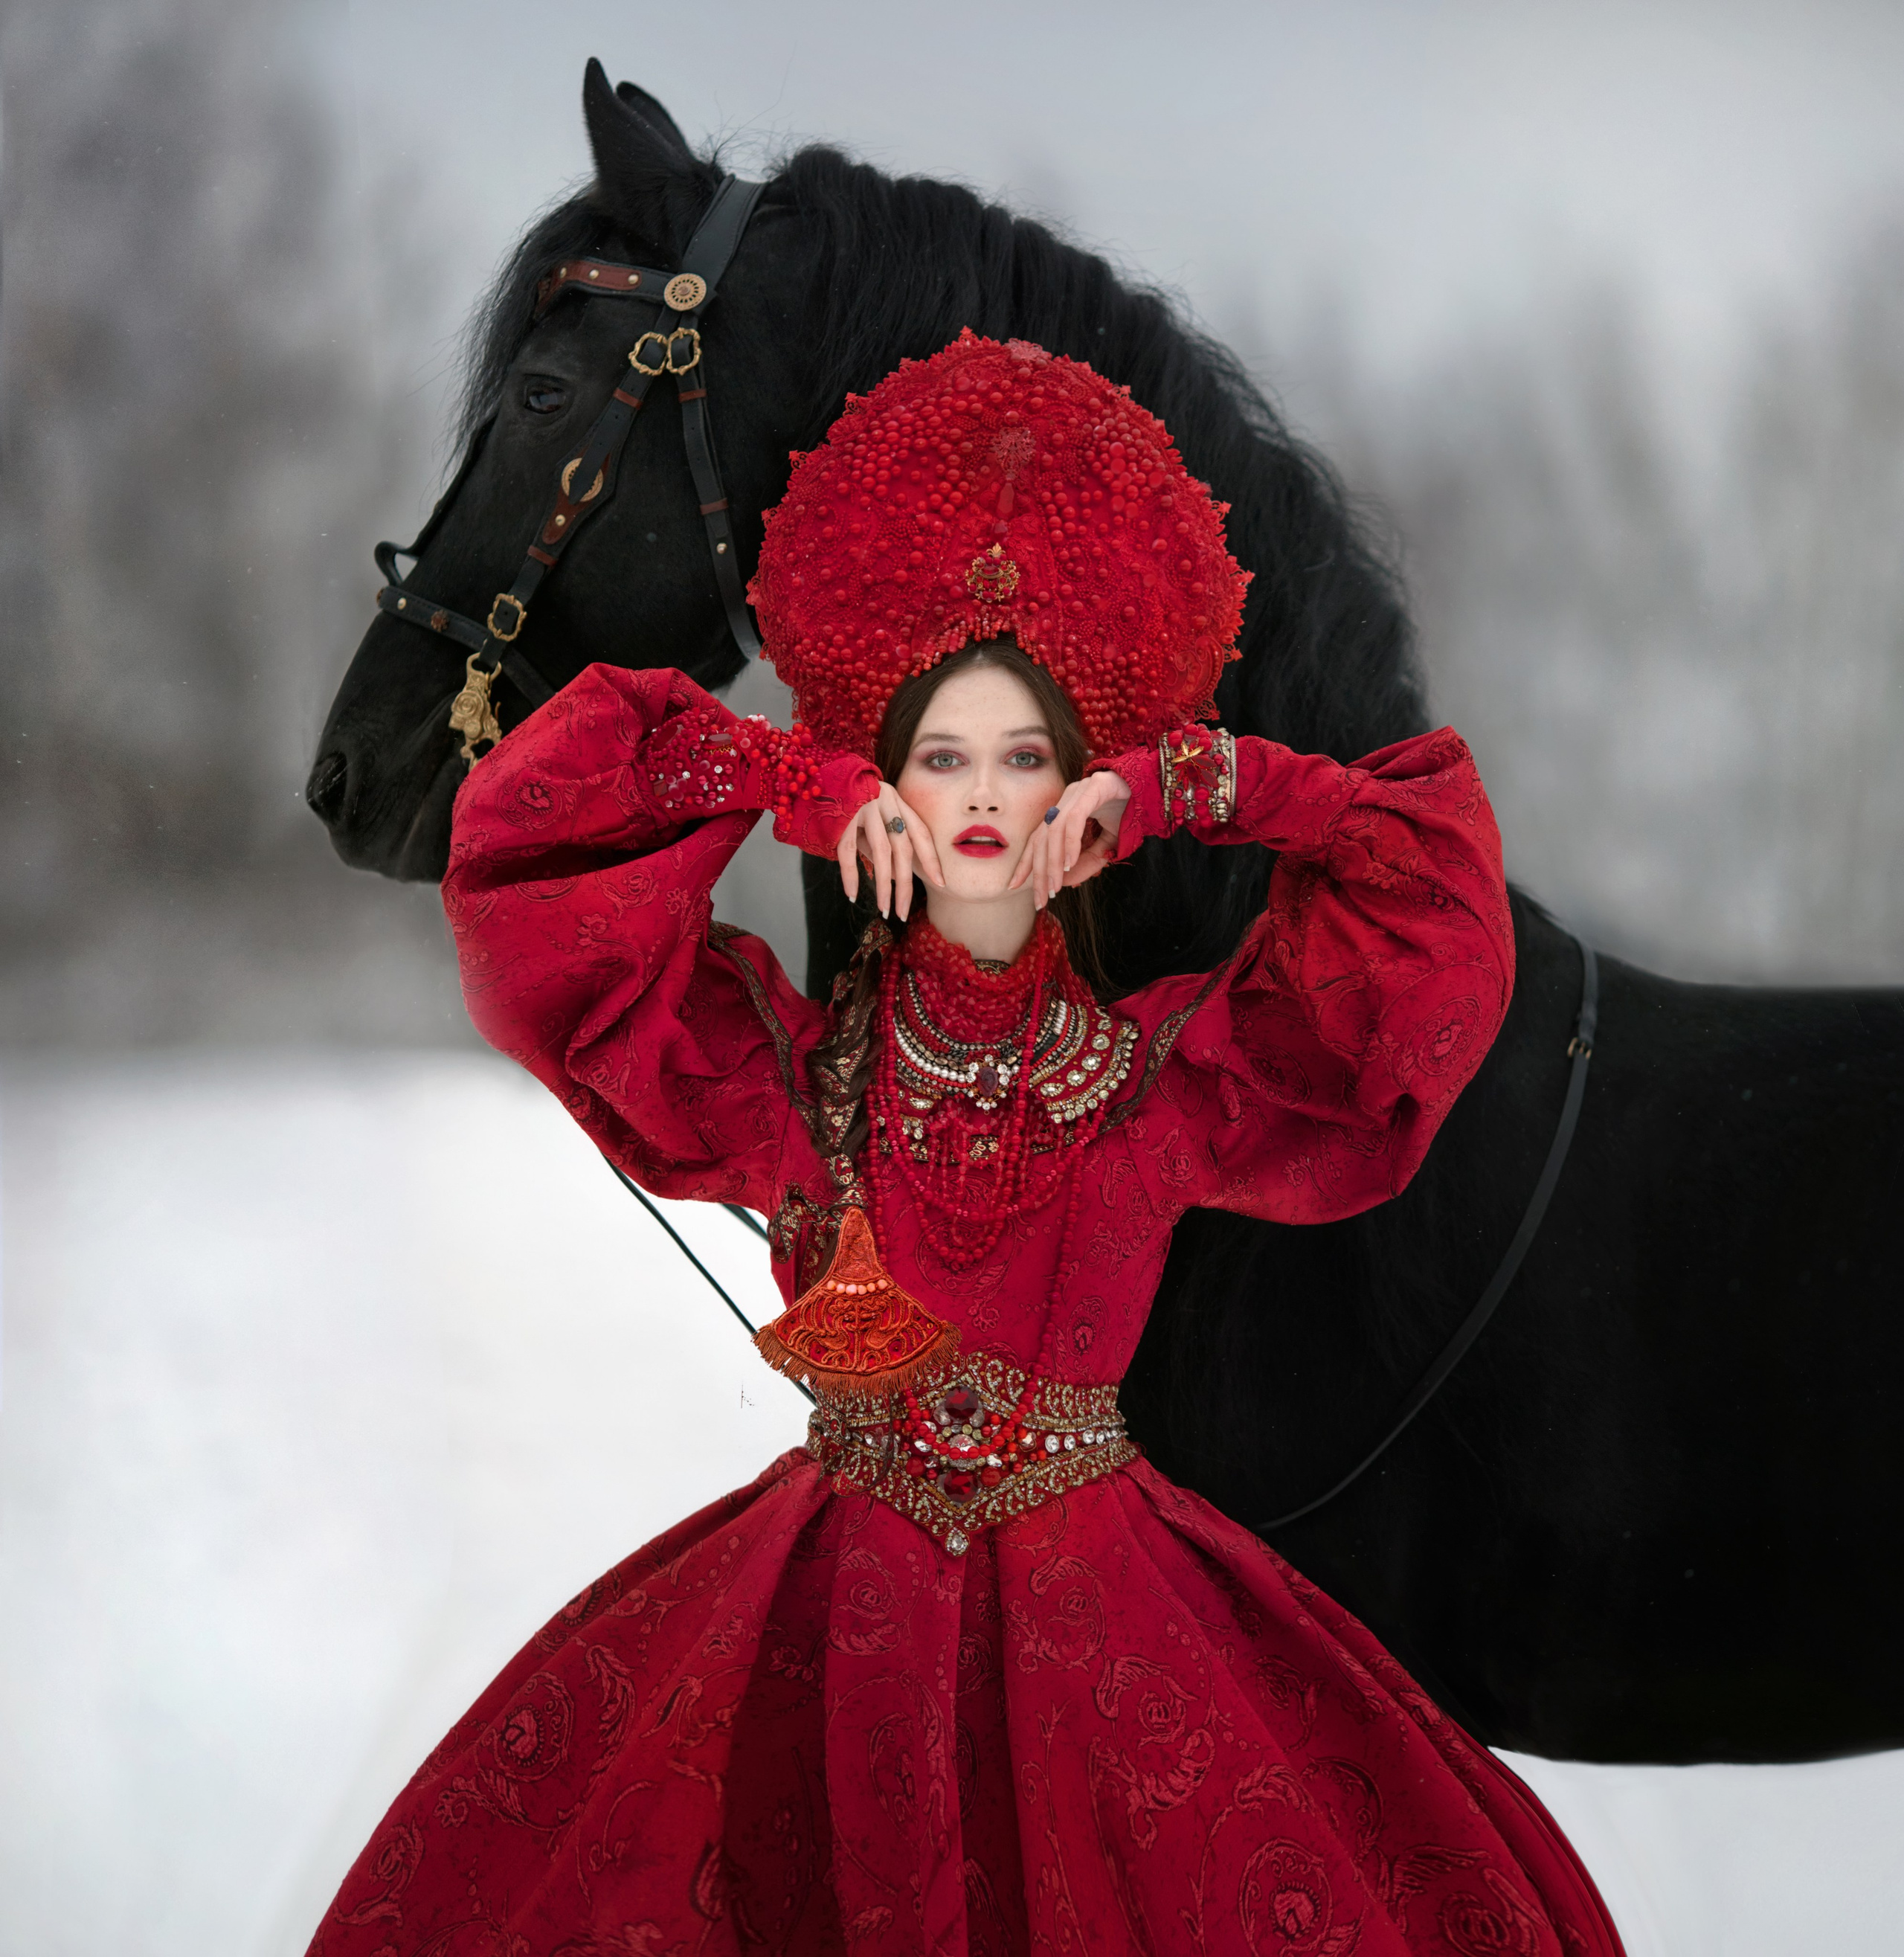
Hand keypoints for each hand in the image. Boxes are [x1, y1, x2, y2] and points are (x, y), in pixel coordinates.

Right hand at [837, 782, 944, 919]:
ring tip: (884, 910)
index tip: (940, 883)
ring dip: (883, 886)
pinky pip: (849, 851)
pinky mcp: (841, 815)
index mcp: (897, 800)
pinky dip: (851, 875)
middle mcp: (885, 801)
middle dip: (906, 884)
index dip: (931, 859)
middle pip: (903, 849)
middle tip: (904, 912)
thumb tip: (893, 878)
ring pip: (881, 852)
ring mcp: (864, 806)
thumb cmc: (847, 800)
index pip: (920, 833)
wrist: (817, 775)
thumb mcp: (871, 820)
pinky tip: (853, 895)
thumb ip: (883, 844)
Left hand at [1010, 771, 1130, 908]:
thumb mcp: (1106, 845)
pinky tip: (1070, 862)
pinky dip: (1070, 842)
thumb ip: (1087, 862)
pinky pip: (1074, 819)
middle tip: (1041, 898)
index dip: (1025, 863)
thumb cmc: (1127, 812)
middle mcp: (1066, 799)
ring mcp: (1078, 792)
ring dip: (1053, 862)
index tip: (1014, 885)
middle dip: (1038, 871)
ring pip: (1054, 831)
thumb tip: (1065, 883)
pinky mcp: (1093, 788)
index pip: (1037, 840)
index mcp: (1063, 810)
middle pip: (1041, 838)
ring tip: (1056, 886)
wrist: (1152, 788)